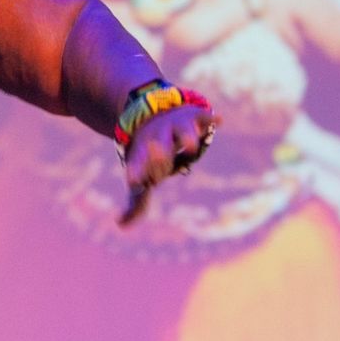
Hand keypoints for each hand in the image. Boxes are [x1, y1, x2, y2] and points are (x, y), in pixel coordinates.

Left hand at [119, 103, 218, 225]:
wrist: (152, 115)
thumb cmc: (149, 154)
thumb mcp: (142, 175)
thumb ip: (136, 202)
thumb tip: (120, 225)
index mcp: (144, 154)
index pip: (140, 164)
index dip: (137, 172)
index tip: (133, 182)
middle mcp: (159, 138)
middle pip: (161, 147)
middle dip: (159, 154)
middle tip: (161, 162)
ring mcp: (176, 127)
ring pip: (182, 131)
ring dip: (186, 137)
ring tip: (191, 145)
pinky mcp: (193, 117)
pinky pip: (203, 117)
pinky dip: (210, 118)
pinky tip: (219, 120)